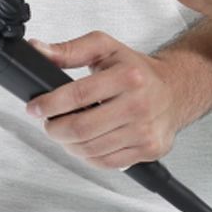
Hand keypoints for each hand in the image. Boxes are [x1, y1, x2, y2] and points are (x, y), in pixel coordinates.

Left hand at [25, 31, 180, 166]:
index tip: (35, 108)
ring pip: (90, 149)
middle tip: (49, 123)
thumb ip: (71, 49)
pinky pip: (106, 163)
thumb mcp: (106, 49)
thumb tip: (39, 50)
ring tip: (67, 132)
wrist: (176, 90)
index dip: (49, 104)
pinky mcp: (149, 148)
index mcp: (129, 76)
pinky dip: (88, 156)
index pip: (78, 95)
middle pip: (81, 128)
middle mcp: (140, 104)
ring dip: (69, 144)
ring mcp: (145, 130)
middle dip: (54, 129)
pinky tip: (87, 143)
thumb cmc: (138, 70)